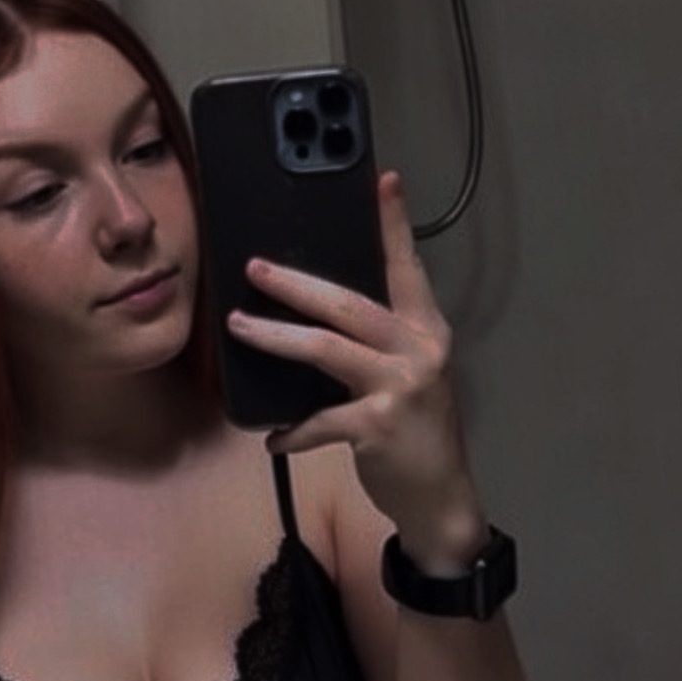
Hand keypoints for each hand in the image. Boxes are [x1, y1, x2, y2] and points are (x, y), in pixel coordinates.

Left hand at [226, 171, 485, 564]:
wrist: (441, 498)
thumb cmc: (416, 433)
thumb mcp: (410, 377)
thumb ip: (378, 345)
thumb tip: (317, 315)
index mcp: (426, 331)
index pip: (407, 268)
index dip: (393, 225)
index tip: (383, 181)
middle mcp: (418, 351)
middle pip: (348, 304)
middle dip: (296, 283)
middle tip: (255, 267)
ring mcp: (400, 387)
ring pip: (326, 349)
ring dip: (276, 337)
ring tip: (240, 327)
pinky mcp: (378, 426)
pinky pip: (320, 420)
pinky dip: (292, 430)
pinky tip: (273, 437)